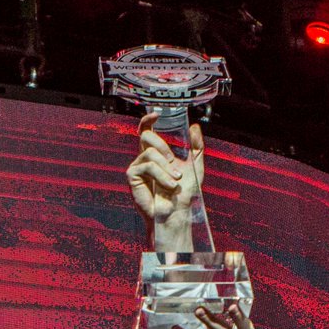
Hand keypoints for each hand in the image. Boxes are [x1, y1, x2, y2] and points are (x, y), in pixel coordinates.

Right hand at [126, 113, 203, 252]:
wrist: (177, 214)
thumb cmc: (184, 194)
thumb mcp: (195, 166)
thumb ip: (196, 146)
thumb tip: (194, 126)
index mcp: (156, 155)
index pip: (146, 132)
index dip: (147, 120)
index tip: (157, 114)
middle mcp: (143, 159)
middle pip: (146, 136)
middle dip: (163, 146)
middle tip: (175, 162)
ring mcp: (136, 167)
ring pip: (150, 153)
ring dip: (167, 167)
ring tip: (175, 181)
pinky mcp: (132, 177)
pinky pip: (147, 166)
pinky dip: (161, 175)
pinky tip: (169, 186)